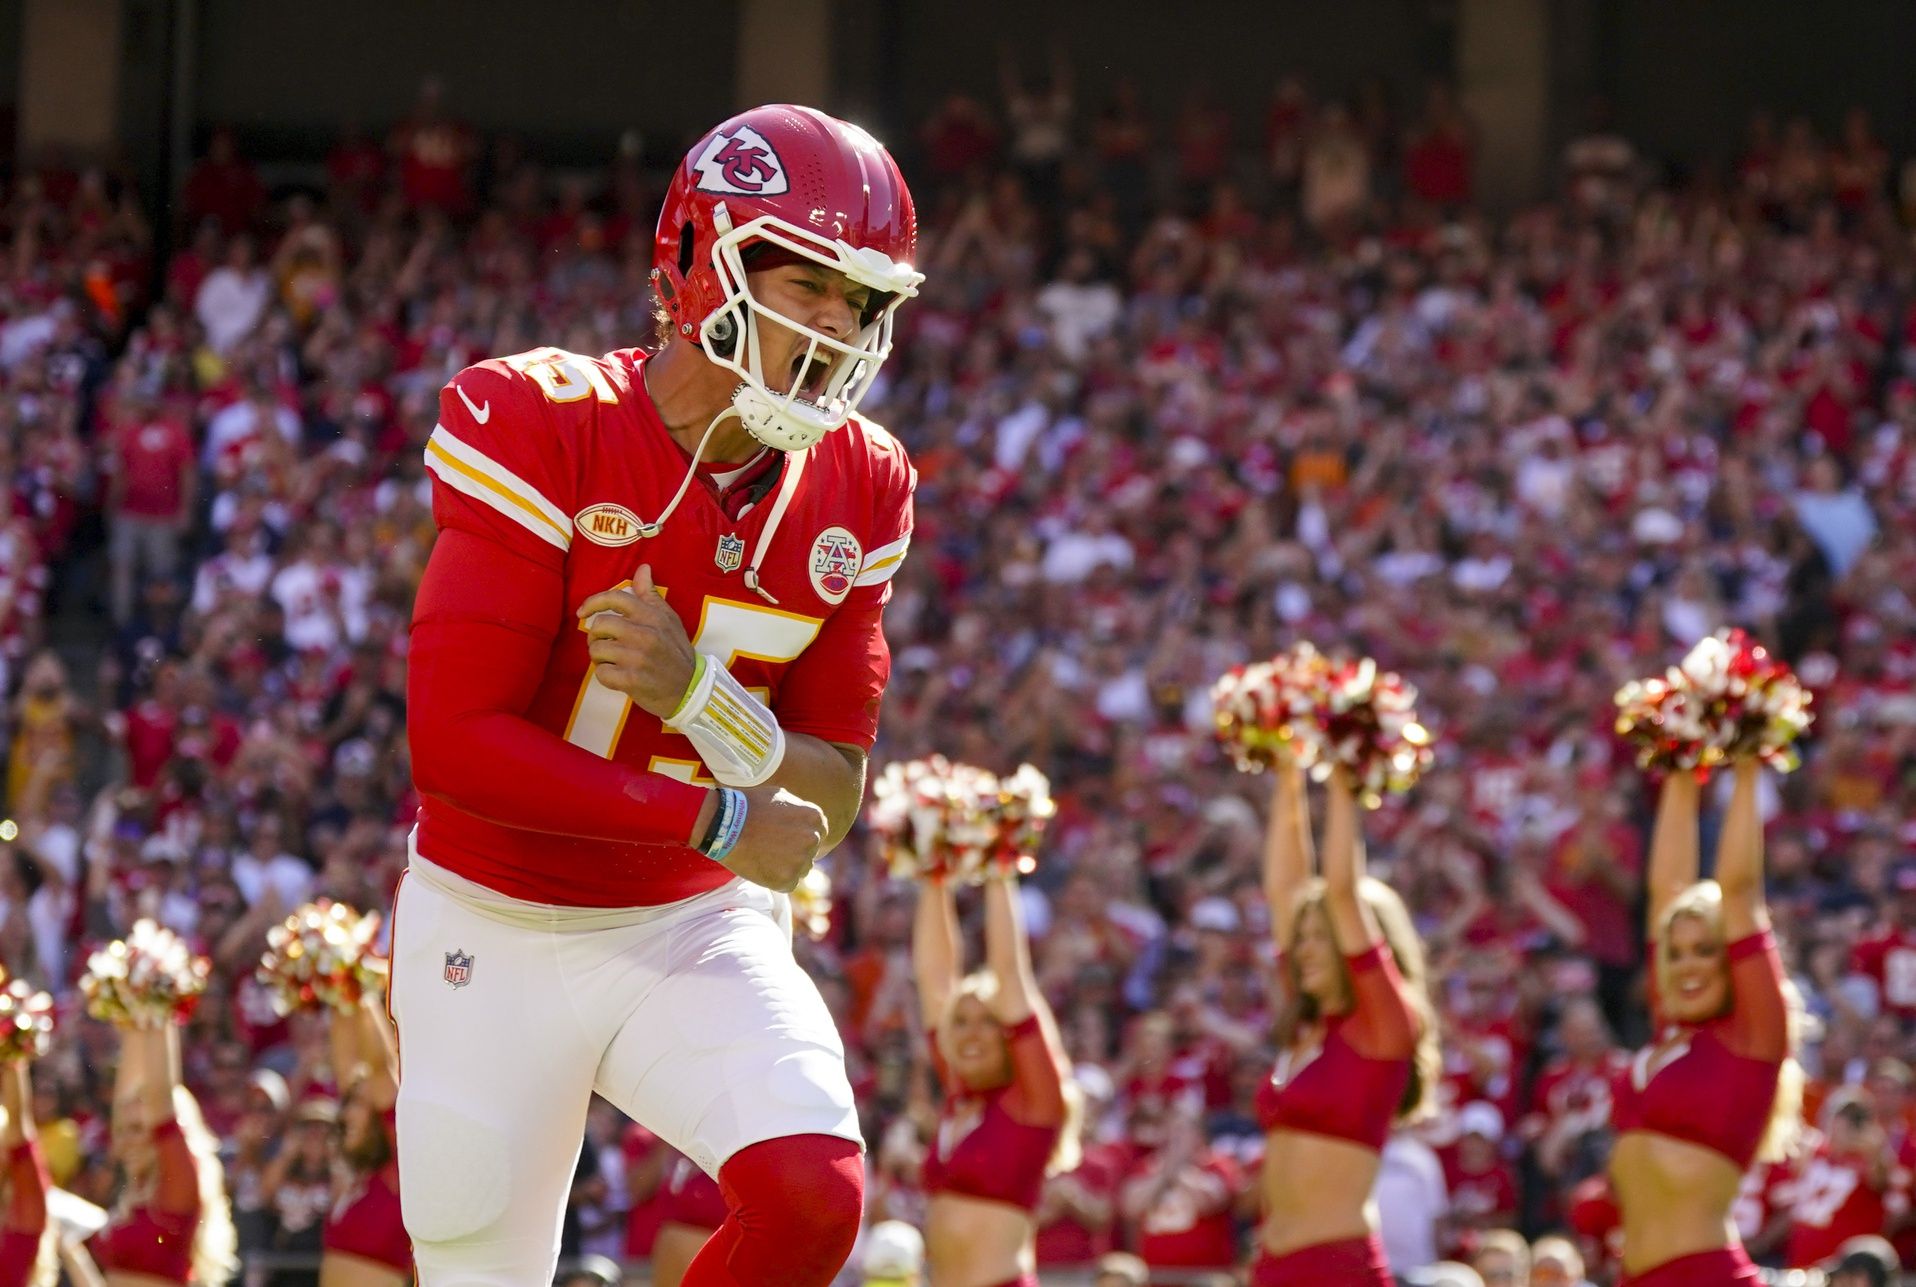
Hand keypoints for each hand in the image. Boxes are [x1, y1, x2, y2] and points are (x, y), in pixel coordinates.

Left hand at [577, 565, 696, 719]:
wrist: (690, 689)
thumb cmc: (676, 652)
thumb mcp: (668, 619)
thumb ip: (650, 595)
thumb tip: (643, 567)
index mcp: (653, 616)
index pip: (616, 598)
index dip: (593, 602)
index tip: (582, 612)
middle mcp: (644, 634)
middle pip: (599, 625)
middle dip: (596, 635)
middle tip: (605, 643)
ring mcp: (637, 658)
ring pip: (597, 649)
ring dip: (600, 657)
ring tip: (614, 661)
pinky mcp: (631, 680)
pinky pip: (601, 673)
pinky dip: (605, 676)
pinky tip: (618, 676)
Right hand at [717, 785, 826, 892]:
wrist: (724, 825)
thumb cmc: (749, 806)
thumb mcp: (780, 795)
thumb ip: (799, 808)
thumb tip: (806, 818)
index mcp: (815, 817)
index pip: (819, 831)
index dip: (802, 833)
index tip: (787, 835)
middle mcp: (812, 839)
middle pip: (811, 850)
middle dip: (796, 850)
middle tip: (773, 846)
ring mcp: (800, 861)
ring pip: (802, 869)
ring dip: (789, 865)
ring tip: (766, 856)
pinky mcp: (786, 880)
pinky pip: (789, 883)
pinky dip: (777, 879)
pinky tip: (762, 867)